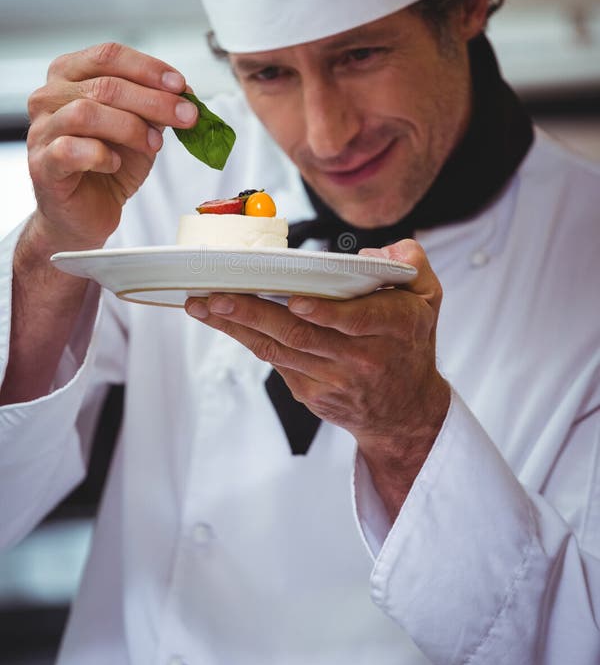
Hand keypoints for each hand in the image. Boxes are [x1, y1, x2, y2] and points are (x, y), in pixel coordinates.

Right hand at [25, 41, 196, 251]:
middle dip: (154, 101)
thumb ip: (156, 106)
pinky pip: (71, 150)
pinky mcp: (42, 165)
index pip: (109, 56)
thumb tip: (186, 93)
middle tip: (187, 116)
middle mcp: (49, 97)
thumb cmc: (108, 164)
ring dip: (131, 128)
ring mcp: (42, 131)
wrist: (87, 211)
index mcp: (70, 76)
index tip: (181, 86)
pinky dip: (101, 155)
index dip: (148, 68)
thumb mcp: (140, 128)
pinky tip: (114, 164)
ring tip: (154, 145)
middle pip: (104, 85)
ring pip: (86, 113)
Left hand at [186, 240, 449, 515]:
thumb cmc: (410, 343)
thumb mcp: (427, 297)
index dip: (324, 313)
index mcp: (394, 328)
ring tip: (203, 305)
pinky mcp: (312, 393)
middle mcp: (362, 358)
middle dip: (255, 314)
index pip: (356, 321)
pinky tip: (223, 320)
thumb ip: (409, 264)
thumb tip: (370, 254)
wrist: (405, 410)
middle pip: (302, 335)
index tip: (295, 300)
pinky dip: (247, 339)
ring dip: (237, 326)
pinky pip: (276, 362)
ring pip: (280, 350)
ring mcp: (334, 379)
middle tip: (218, 296)